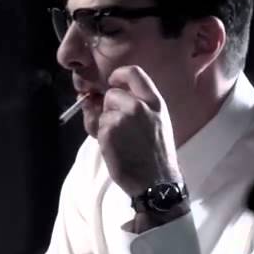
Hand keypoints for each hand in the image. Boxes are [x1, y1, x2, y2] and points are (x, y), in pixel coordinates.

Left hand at [98, 66, 181, 197]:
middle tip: (118, 125)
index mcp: (155, 102)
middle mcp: (139, 106)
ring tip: (120, 140)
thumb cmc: (156, 154)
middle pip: (112, 94)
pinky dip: (100, 135)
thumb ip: (137, 105)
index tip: (112, 83)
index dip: (118, 75)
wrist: (156, 181)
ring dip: (105, 124)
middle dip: (109, 107)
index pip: (133, 72)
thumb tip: (107, 95)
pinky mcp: (108, 132)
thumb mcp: (157, 122)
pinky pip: (96, 126)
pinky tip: (114, 147)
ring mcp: (122, 118)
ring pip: (102, 112)